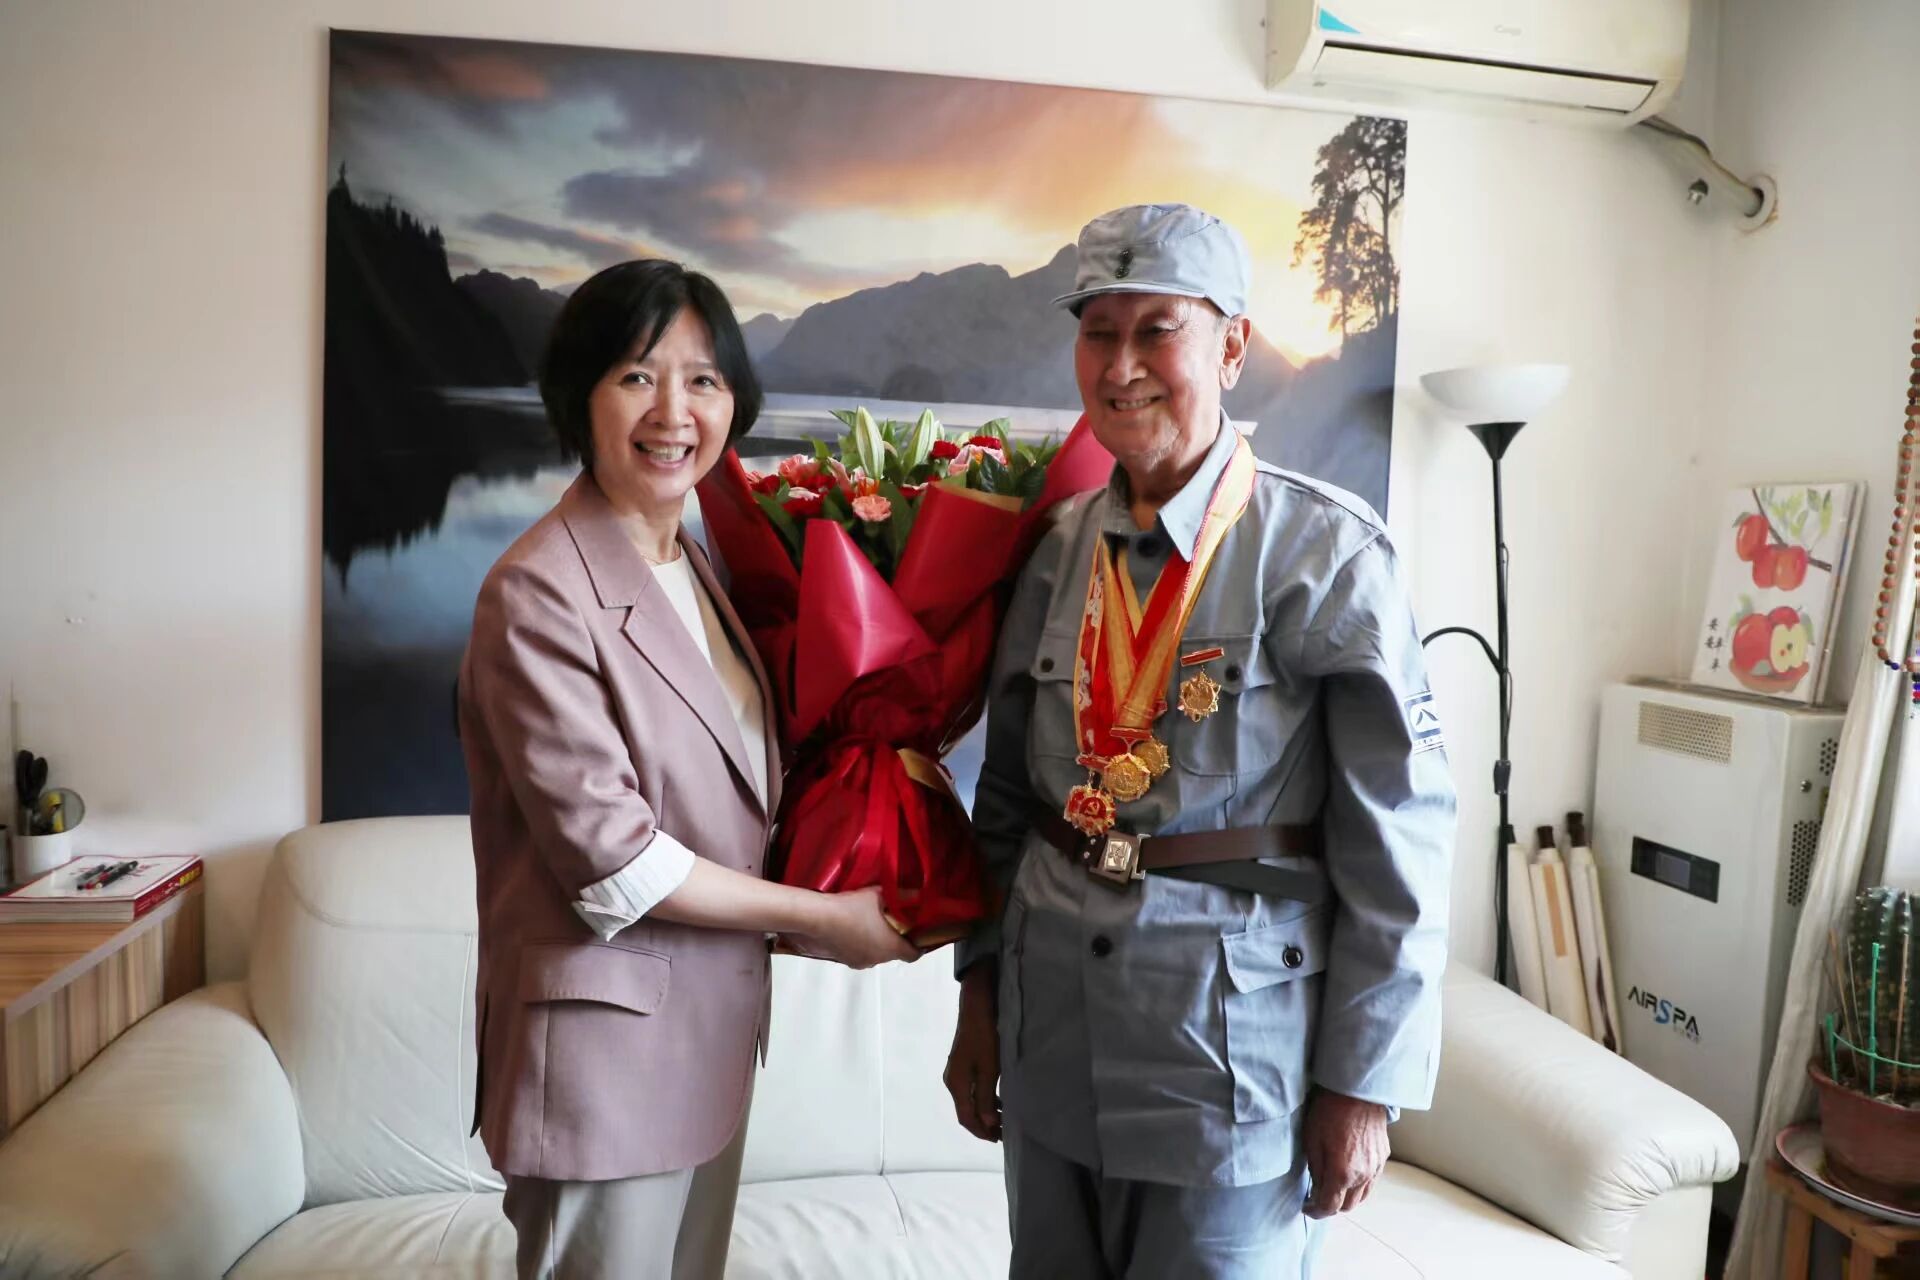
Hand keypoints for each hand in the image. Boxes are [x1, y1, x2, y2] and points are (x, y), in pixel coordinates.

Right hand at [788, 886, 918, 968]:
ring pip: (875, 954)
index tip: (917, 938)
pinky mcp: (845, 961)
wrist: (818, 918)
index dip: (917, 947)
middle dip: (894, 940)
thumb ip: (901, 895)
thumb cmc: (850, 908)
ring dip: (876, 943)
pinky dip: (861, 945)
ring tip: (870, 924)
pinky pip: (860, 954)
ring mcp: (860, 962)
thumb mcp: (879, 895)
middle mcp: (877, 959)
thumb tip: (917, 894)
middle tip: (892, 923)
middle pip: (893, 953)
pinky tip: (854, 929)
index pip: (912, 955)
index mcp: (890, 946)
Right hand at [943, 966, 1000, 1141]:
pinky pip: (973, 1089)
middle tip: (1003, 1133)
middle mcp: (953, 1080)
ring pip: (970, 1101)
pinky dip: (984, 1099)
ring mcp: (957, 1072)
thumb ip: (987, 1098)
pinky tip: (999, 1101)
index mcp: (957, 1084)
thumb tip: (987, 1124)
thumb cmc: (985, 1037)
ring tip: (1003, 1120)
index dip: (981, 1131)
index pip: (966, 1117)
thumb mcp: (989, 1069)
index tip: (998, 1139)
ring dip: (985, 1112)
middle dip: (983, 1124)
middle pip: (966, 1111)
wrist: (977, 1007)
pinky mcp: (964, 1064)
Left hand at [1302, 1090, 1388, 1217]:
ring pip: (1362, 1197)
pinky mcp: (1383, 1157)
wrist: (1356, 1091)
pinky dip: (1360, 1185)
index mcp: (1342, 1174)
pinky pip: (1372, 1181)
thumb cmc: (1329, 1112)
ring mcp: (1376, 1168)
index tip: (1307, 1207)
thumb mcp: (1311, 1141)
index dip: (1315, 1211)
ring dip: (1347, 1197)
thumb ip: (1316, 1171)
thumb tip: (1317, 1188)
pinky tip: (1349, 1173)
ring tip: (1333, 1186)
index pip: (1329, 1207)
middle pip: (1347, 1206)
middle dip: (1331, 1206)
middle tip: (1318, 1196)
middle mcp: (1362, 1176)